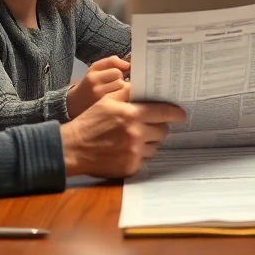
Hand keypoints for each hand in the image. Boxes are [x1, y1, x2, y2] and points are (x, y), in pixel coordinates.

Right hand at [60, 94, 184, 178]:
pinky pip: (144, 158)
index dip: (175, 113)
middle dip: (159, 127)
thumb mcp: (106, 101)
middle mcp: (136, 134)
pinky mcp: (131, 166)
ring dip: (149, 141)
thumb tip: (143, 88)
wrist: (73, 148)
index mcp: (131, 114)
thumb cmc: (89, 122)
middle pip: (162, 130)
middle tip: (150, 125)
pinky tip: (127, 149)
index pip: (163, 112)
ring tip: (134, 138)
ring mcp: (134, 152)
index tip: (181, 114)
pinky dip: (140, 154)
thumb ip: (127, 93)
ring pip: (155, 146)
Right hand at [66, 55, 130, 118]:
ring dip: (122, 91)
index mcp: (93, 78)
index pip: (117, 71)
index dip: (118, 72)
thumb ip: (111, 61)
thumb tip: (127, 65)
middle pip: (121, 83)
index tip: (114, 76)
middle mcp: (96, 90)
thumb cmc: (89, 83)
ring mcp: (101, 102)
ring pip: (123, 93)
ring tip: (114, 92)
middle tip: (113, 85)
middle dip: (120, 82)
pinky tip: (116, 100)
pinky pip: (122, 102)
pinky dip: (122, 100)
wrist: (76, 102)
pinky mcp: (107, 111)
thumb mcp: (95, 68)